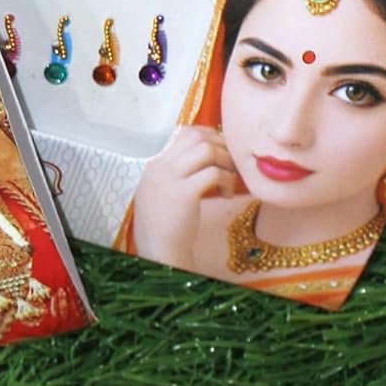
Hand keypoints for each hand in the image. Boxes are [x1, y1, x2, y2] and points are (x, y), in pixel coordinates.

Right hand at [129, 125, 236, 269]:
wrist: (158, 253)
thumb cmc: (165, 227)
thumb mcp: (163, 192)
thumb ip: (178, 173)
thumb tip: (207, 155)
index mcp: (155, 164)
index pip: (184, 132)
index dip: (207, 136)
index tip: (220, 150)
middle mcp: (160, 166)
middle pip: (197, 136)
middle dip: (220, 145)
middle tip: (230, 163)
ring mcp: (170, 178)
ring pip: (206, 150)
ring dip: (225, 161)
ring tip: (229, 179)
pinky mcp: (184, 194)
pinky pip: (213, 173)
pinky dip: (226, 181)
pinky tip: (226, 195)